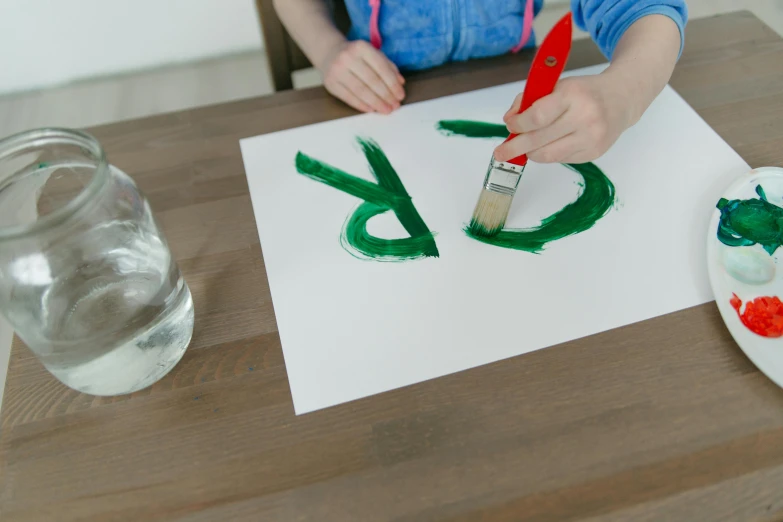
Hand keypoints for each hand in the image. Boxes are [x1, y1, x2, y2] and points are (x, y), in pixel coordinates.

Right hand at [321, 40, 405, 113]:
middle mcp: (347, 57)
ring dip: (376, 103)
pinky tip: (371, 109)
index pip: (381, 68)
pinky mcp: (330, 84)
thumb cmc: (356, 56)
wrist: (329, 53)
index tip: (400, 95)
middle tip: (395, 106)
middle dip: (386, 96)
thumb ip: (388, 66)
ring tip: (386, 110)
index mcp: (361, 47)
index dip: (393, 84)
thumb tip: (400, 83)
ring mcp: (337, 71)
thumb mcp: (372, 54)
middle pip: (372, 80)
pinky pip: (348, 97)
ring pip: (360, 91)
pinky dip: (362, 105)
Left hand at [494, 72, 638, 163]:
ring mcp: (591, 138)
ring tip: (525, 147)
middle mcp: (585, 118)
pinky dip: (549, 153)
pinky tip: (551, 143)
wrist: (622, 99)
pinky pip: (561, 159)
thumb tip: (510, 121)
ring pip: (548, 155)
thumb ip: (530, 100)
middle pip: (538, 141)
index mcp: (573, 95)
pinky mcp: (594, 153)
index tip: (510, 125)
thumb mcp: (558, 85)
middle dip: (515, 148)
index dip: (517, 125)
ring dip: (531, 153)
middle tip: (501, 153)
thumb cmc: (584, 91)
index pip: (537, 117)